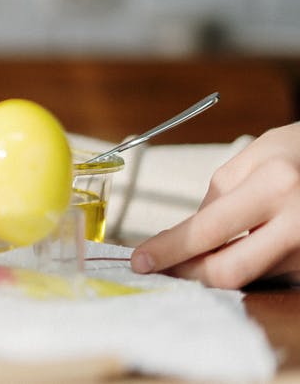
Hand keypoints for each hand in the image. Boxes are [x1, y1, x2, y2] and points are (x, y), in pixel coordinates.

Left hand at [131, 122, 299, 288]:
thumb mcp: (260, 152)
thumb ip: (220, 191)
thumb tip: (190, 232)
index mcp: (276, 185)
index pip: (207, 231)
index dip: (168, 250)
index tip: (141, 259)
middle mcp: (299, 223)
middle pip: (227, 272)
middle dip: (187, 274)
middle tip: (162, 267)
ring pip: (250, 275)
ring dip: (219, 265)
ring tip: (207, 245)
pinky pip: (271, 272)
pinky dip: (249, 262)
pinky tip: (244, 244)